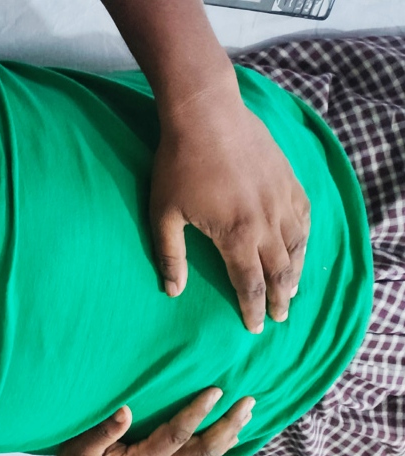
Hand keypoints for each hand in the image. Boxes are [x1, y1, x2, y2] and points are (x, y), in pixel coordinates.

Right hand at [48, 388, 253, 455]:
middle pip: (204, 451)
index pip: (176, 435)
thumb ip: (103, 431)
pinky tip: (227, 434)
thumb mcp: (80, 450)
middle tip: (248, 402)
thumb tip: (126, 409)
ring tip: (246, 413)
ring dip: (228, 435)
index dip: (197, 413)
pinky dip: (217, 447)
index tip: (215, 391)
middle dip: (227, 425)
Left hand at [150, 93, 310, 332]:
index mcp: (235, 235)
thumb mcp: (163, 214)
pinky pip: (304, 216)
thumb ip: (171, 255)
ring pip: (297, 245)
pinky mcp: (288, 179)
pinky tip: (302, 244)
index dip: (252, 308)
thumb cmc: (178, 165)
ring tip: (292, 290)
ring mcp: (281, 199)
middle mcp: (266, 222)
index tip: (255, 327)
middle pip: (279, 270)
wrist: (205, 115)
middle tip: (280, 316)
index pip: (249, 283)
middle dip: (280, 297)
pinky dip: (305, 237)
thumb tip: (172, 291)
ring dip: (296, 271)